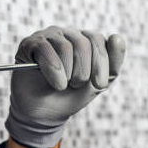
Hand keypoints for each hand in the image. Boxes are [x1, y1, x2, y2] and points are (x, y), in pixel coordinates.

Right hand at [5, 26, 125, 147]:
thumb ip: (112, 64)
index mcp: (86, 40)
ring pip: (65, 48)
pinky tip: (55, 83)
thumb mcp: (97, 84)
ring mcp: (48, 37)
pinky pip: (45, 49)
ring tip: (62, 86)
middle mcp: (68, 34)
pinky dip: (53, 71)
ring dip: (67, 74)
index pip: (98, 40)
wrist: (43, 113)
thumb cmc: (70, 96)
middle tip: (76, 85)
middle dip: (83, 72)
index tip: (99, 84)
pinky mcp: (30, 44)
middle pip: (82, 43)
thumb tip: (117, 37)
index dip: (101, 64)